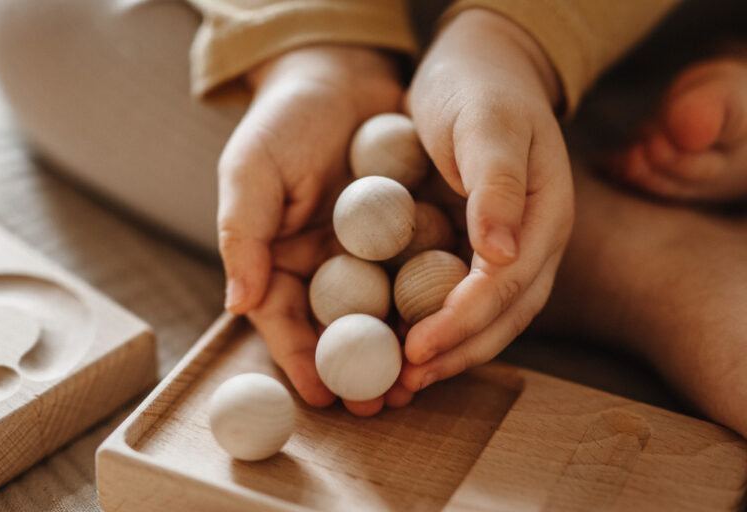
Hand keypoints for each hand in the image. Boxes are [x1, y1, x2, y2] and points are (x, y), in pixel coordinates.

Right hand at [218, 45, 409, 414]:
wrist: (343, 75)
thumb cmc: (284, 120)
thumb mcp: (250, 170)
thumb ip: (241, 233)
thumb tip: (236, 303)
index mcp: (280, 261)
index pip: (286, 322)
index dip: (302, 361)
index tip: (324, 394)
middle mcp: (327, 267)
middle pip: (342, 331)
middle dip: (360, 370)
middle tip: (380, 402)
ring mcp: (371, 255)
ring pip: (386, 312)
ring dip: (402, 347)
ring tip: (419, 378)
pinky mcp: (410, 236)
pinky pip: (422, 273)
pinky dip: (433, 300)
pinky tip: (451, 321)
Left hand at [401, 9, 574, 389]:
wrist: (475, 68)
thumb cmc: (479, 87)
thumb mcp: (489, 124)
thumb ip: (499, 185)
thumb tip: (501, 255)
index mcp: (546, 216)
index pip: (508, 284)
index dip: (464, 321)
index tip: (418, 348)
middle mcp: (531, 243)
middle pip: (503, 316)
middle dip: (456, 353)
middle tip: (406, 384)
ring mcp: (505, 249)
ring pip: (484, 317)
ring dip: (446, 353)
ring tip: (401, 382)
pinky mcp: (474, 248)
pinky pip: (456, 296)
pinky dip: (431, 324)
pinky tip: (398, 342)